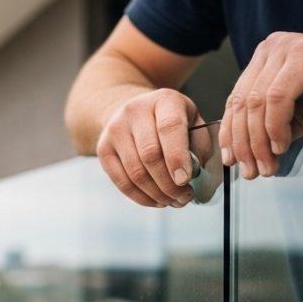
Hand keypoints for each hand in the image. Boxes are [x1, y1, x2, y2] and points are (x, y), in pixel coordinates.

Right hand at [96, 88, 205, 206]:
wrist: (133, 112)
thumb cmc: (170, 121)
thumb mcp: (192, 121)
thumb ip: (199, 145)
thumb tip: (195, 175)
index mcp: (164, 100)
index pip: (169, 128)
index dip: (177, 157)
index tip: (185, 181)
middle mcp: (135, 111)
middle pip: (150, 155)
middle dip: (169, 184)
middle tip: (184, 198)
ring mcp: (115, 129)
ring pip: (135, 172)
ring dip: (156, 194)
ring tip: (172, 201)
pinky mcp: (103, 149)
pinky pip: (121, 182)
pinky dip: (141, 197)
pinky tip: (156, 200)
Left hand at [220, 32, 302, 178]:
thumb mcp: (298, 113)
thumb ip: (269, 125)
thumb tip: (243, 155)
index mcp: (265, 58)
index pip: (235, 99)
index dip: (230, 133)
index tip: (232, 160)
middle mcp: (271, 48)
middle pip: (242, 103)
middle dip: (243, 143)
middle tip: (252, 171)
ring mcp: (286, 48)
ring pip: (256, 103)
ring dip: (259, 141)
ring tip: (268, 165)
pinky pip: (277, 98)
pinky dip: (275, 126)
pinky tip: (282, 145)